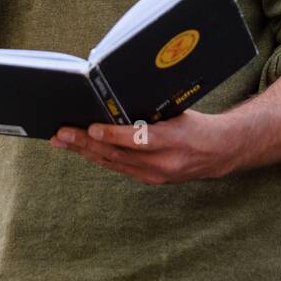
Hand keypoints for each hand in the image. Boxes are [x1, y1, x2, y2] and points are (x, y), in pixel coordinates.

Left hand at [50, 110, 238, 184]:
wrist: (218, 152)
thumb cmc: (196, 124)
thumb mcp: (178, 112)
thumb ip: (150, 112)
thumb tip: (115, 100)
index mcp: (173, 140)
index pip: (139, 139)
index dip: (113, 134)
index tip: (92, 127)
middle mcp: (163, 162)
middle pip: (118, 154)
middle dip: (86, 143)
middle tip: (62, 134)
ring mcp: (155, 175)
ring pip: (113, 163)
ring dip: (85, 152)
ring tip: (62, 142)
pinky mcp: (150, 180)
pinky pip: (118, 168)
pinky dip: (98, 157)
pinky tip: (82, 149)